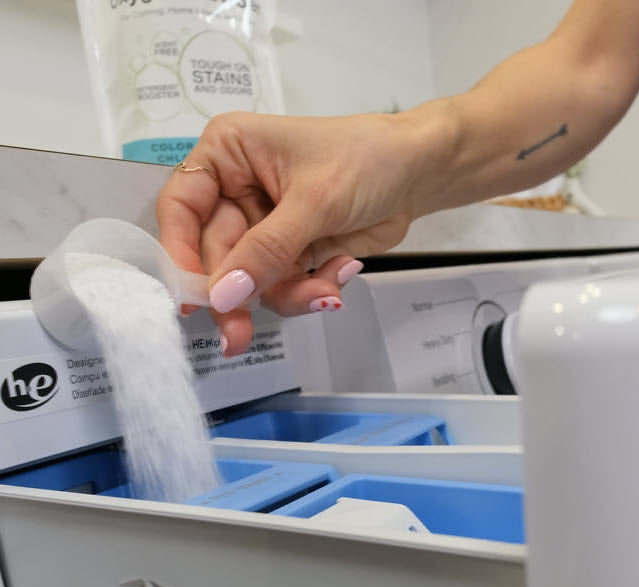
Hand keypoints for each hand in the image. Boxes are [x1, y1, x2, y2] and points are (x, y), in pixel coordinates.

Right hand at [156, 109, 447, 354]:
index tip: (190, 299)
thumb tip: (222, 296)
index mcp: (227, 155)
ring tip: (326, 292)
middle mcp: (236, 191)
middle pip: (215, 257)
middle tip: (237, 339)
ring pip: (250, 281)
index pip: (181, 207)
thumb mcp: (314, 201)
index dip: (179, 254)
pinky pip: (283, 288)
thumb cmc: (366, 161)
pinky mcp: (290, 253)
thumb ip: (266, 250)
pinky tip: (342, 271)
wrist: (418, 172)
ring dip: (286, 296)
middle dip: (237, 296)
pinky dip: (310, 291)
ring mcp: (263, 227)